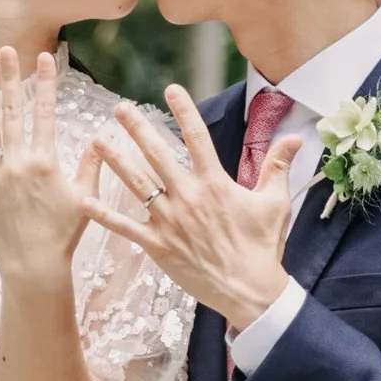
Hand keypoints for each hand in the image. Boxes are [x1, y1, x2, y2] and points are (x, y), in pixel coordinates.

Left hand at [0, 52, 93, 289]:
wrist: (32, 266)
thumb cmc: (63, 235)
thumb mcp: (84, 199)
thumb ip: (90, 167)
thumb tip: (98, 141)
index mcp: (46, 161)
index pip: (45, 112)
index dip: (45, 83)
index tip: (44, 57)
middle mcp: (18, 162)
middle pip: (13, 111)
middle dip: (11, 77)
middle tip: (5, 50)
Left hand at [89, 86, 302, 331]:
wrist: (249, 291)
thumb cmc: (262, 247)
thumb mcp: (275, 203)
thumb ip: (278, 167)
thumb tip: (295, 137)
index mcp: (215, 184)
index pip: (197, 138)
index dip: (184, 111)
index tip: (171, 88)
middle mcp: (189, 198)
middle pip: (158, 155)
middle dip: (137, 128)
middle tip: (120, 107)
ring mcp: (170, 222)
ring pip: (137, 185)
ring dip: (116, 161)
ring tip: (97, 141)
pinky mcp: (158, 246)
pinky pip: (126, 227)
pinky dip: (105, 215)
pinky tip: (85, 200)